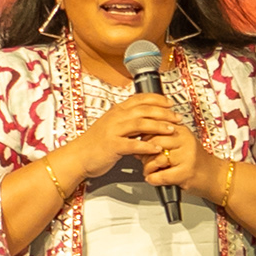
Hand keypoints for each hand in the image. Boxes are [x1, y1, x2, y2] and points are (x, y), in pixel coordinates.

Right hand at [44, 94, 172, 187]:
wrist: (78, 156)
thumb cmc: (95, 143)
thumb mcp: (111, 126)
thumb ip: (126, 121)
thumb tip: (143, 118)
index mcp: (117, 111)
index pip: (140, 99)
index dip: (157, 99)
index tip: (170, 103)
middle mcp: (116, 117)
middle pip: (144, 109)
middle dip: (164, 112)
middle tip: (177, 117)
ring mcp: (113, 130)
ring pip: (141, 123)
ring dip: (159, 126)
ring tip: (172, 130)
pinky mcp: (113, 145)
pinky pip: (133, 144)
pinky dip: (147, 146)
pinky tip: (158, 148)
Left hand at [138, 112, 209, 192]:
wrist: (216, 177)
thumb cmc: (195, 162)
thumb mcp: (180, 145)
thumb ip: (161, 140)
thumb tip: (138, 140)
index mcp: (182, 130)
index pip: (155, 127)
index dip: (143, 137)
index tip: (140, 144)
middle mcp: (185, 140)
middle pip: (154, 141)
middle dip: (144, 153)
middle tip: (143, 160)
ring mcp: (187, 156)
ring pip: (157, 158)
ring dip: (147, 167)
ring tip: (148, 171)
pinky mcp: (187, 172)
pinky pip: (162, 175)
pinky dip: (153, 179)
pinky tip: (152, 179)